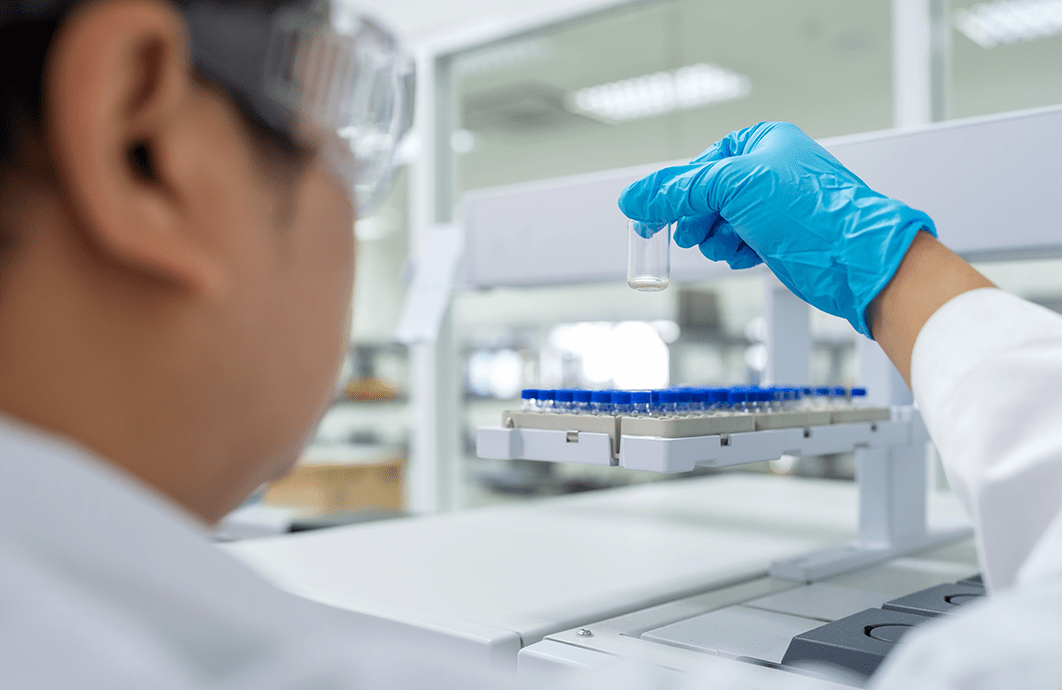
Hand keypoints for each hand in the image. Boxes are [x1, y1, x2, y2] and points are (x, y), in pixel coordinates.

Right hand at [618, 122, 936, 335]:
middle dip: (697, 218)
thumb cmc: (811, 211)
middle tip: (691, 233)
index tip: (647, 215)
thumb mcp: (733, 187)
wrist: (852, 258)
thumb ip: (679, 191)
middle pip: (704, 196)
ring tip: (729, 244)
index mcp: (762, 142)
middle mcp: (768, 171)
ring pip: (717, 223)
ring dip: (715, 238)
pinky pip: (735, 242)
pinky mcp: (777, 237)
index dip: (673, 191)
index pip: (698, 165)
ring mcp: (772, 206)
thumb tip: (636, 198)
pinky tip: (746, 254)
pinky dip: (734, 251)